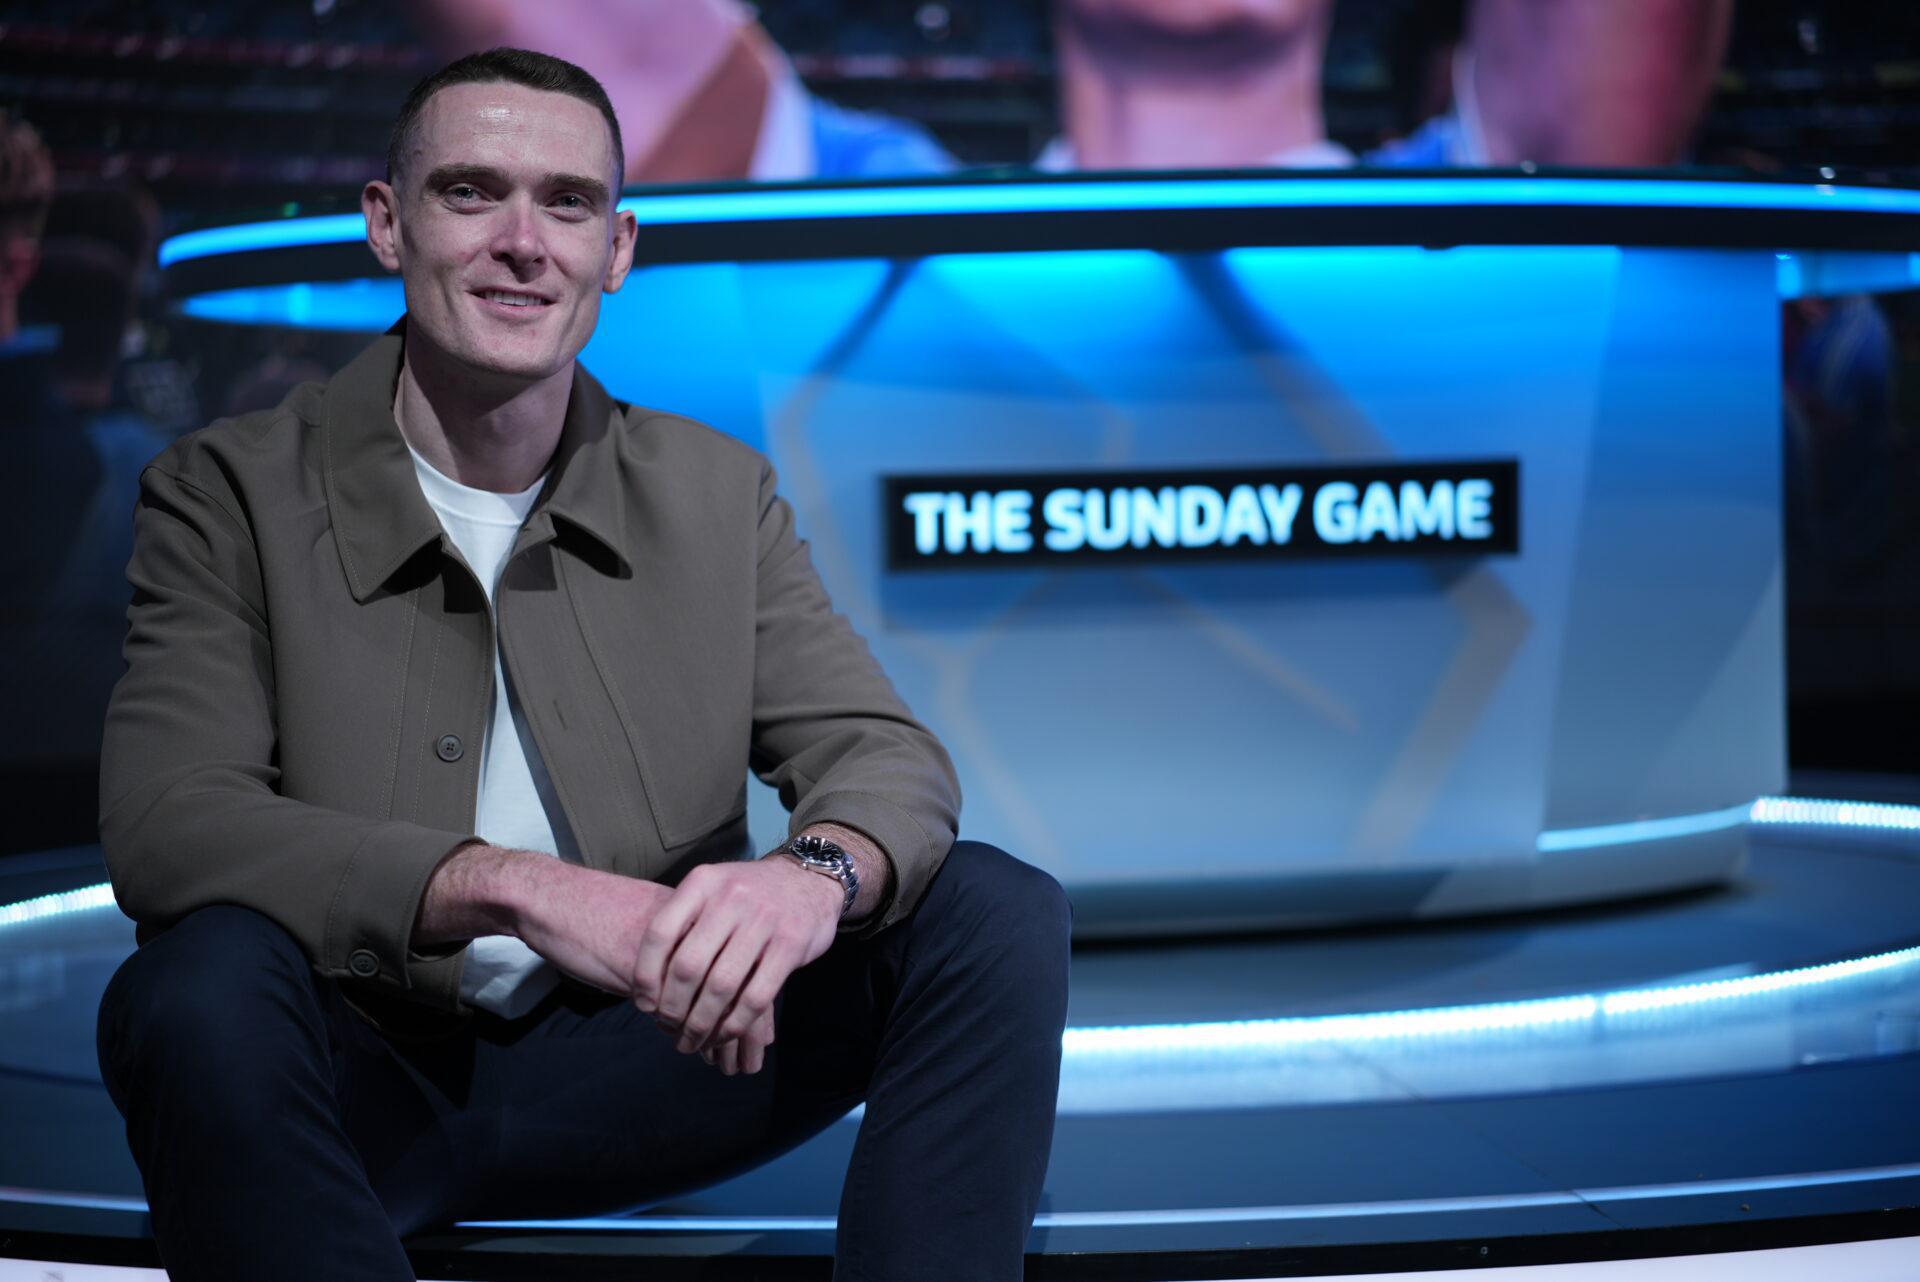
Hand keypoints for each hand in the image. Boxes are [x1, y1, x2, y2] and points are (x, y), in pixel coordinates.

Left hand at [631, 855, 841, 1072]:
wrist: (810, 879)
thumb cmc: (750, 895)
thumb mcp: (713, 891)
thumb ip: (685, 923)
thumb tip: (646, 982)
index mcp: (702, 882)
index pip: (660, 934)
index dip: (646, 976)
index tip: (644, 1004)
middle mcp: (730, 897)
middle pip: (687, 966)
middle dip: (673, 1008)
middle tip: (669, 1028)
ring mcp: (764, 919)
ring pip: (720, 987)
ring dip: (701, 1023)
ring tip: (692, 1039)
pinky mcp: (791, 943)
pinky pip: (755, 996)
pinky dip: (735, 1023)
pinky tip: (724, 1033)